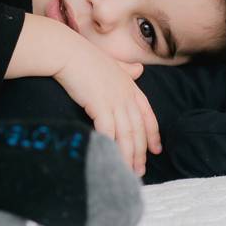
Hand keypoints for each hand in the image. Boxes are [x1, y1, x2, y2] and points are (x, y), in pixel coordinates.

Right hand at [53, 42, 161, 175]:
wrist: (69, 53)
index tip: (156, 150)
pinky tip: (111, 159)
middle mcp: (127, 96)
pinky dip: (111, 147)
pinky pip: (109, 132)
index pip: (148, 115)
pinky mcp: (100, 106)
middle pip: (138, 130)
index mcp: (131, 87)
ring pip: (126, 134)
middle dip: (140, 152)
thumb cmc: (86, 57)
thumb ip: (126, 69)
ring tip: (128, 172)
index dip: (153, 134)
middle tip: (140, 171)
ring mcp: (115, 101)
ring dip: (128, 156)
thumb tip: (139, 69)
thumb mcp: (112, 62)